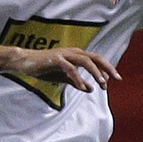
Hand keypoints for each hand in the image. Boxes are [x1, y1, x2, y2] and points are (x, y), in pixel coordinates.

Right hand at [5, 46, 119, 92]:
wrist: (25, 62)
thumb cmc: (43, 68)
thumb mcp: (63, 77)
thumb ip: (77, 82)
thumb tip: (91, 89)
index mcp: (76, 55)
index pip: (96, 60)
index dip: (107, 69)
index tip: (114, 80)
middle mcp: (73, 52)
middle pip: (95, 58)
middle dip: (107, 68)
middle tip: (117, 79)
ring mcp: (64, 54)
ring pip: (86, 61)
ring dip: (96, 73)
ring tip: (102, 85)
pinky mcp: (56, 59)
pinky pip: (70, 69)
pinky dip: (78, 78)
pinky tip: (83, 87)